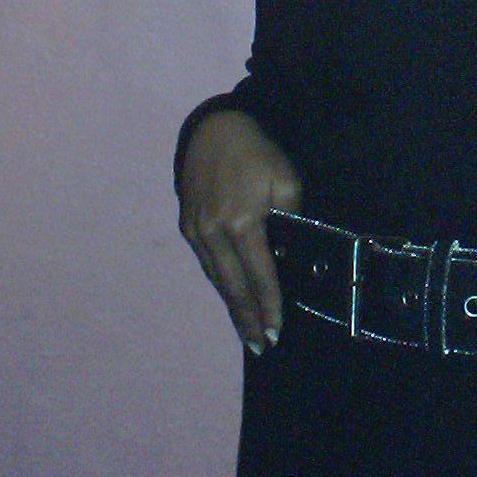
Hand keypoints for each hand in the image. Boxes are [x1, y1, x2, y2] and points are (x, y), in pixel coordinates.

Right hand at [178, 110, 302, 353]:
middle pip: (233, 286)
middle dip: (247, 319)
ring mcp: (195, 230)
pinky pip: (206, 263)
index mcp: (241, 222)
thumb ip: (289, 221)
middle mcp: (213, 232)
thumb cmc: (258, 154)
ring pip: (217, 278)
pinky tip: (230, 297)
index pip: (259, 275)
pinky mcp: (187, 225)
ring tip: (246, 332)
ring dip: (232, 306)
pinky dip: (220, 283)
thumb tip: (288, 254)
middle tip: (259, 347)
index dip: (269, 305)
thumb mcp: (287, 182)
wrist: (214, 129)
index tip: (276, 331)